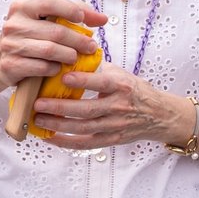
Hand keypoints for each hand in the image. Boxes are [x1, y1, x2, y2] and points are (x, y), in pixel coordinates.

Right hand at [0, 0, 104, 88]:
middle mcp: (14, 24)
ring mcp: (10, 45)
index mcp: (22, 7)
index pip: (49, 3)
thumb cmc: (30, 36)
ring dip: (69, 55)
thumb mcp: (46, 20)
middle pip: (56, 31)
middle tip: (91, 46)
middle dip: (79, 40)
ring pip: (50, 50)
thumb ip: (74, 13)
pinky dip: (54, 68)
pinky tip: (58, 68)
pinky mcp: (11, 65)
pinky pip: (42, 67)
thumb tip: (102, 19)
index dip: (70, 9)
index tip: (82, 19)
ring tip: (76, 57)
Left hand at [29, 62, 190, 151]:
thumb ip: (98, 68)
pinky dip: (67, 142)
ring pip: (83, 128)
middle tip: (39, 103)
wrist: (159, 115)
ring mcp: (115, 125)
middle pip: (87, 110)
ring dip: (59, 125)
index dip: (82, 81)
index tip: (63, 77)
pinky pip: (86, 143)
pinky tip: (51, 138)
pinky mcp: (111, 139)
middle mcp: (119, 107)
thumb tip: (71, 54)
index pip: (101, 83)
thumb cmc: (136, 91)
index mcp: (122, 87)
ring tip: (39, 119)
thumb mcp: (122, 74)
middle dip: (60, 107)